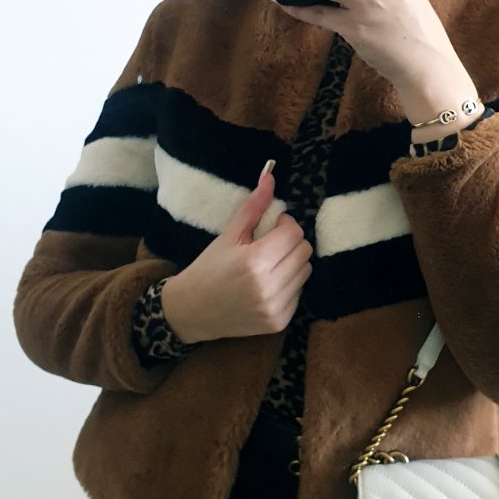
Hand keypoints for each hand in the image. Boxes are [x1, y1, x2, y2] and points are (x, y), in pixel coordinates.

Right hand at [162, 163, 312, 342]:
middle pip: (304, 251)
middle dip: (290, 243)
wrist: (192, 311)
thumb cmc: (209, 268)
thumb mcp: (228, 235)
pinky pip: (299, 292)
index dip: (284, 225)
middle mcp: (268, 287)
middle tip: (269, 245)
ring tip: (269, 265)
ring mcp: (275, 308)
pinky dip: (288, 284)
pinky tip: (268, 284)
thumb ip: (253, 206)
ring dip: (292, 263)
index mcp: (255, 262)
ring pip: (305, 271)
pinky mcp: (279, 322)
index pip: (294, 233)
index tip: (270, 227)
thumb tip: (270, 176)